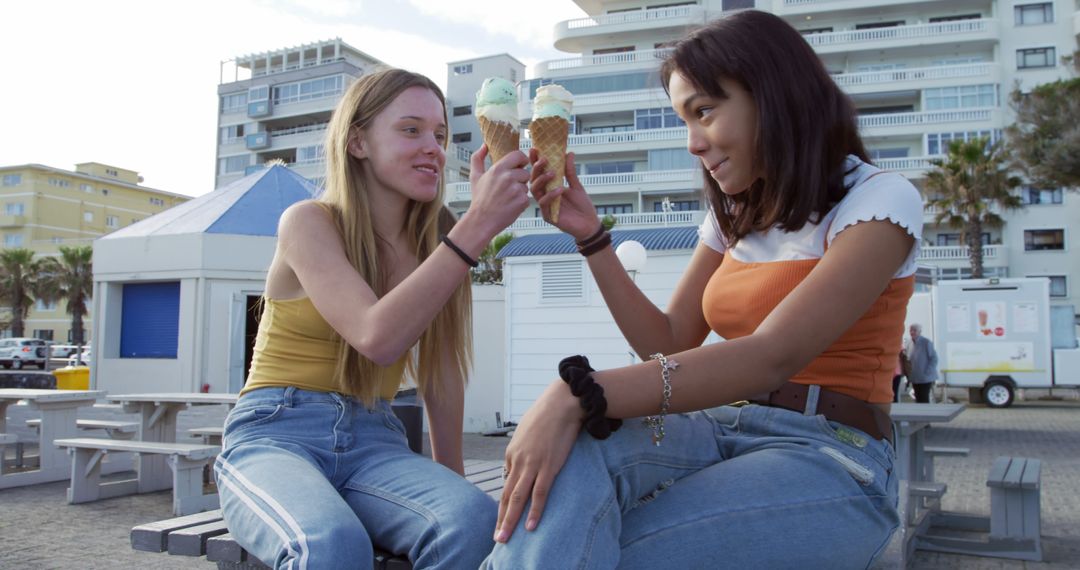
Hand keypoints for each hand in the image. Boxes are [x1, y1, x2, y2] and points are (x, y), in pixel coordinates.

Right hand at [464, 144, 530, 238]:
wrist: (482, 220)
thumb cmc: (479, 200)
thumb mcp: (475, 177)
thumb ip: (478, 158)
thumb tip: (484, 145)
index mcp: (498, 169)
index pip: (519, 155)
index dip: (521, 160)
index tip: (519, 166)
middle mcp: (508, 177)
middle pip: (525, 172)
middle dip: (519, 179)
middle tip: (508, 188)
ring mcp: (516, 189)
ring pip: (526, 185)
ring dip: (520, 191)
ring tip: (507, 198)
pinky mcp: (522, 201)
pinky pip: (527, 197)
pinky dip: (521, 202)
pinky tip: (510, 205)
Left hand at [495, 380, 582, 542]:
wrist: (562, 403)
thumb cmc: (548, 414)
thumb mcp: (528, 430)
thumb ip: (525, 447)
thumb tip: (526, 457)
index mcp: (512, 452)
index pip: (507, 482)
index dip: (505, 502)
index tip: (505, 516)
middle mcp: (517, 461)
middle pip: (506, 495)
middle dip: (500, 518)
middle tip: (496, 538)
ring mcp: (532, 464)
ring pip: (518, 498)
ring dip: (510, 521)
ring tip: (504, 539)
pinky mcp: (548, 466)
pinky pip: (539, 494)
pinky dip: (534, 512)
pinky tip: (530, 527)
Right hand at [528, 150, 600, 241]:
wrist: (589, 224)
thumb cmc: (582, 206)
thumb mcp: (576, 186)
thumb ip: (570, 171)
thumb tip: (569, 153)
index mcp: (549, 188)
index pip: (539, 173)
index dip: (535, 162)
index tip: (534, 149)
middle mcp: (544, 196)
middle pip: (534, 180)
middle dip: (536, 169)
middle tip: (543, 159)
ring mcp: (545, 206)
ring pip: (535, 191)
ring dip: (542, 180)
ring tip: (553, 173)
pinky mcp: (548, 216)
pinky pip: (544, 204)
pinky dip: (551, 195)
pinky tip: (560, 189)